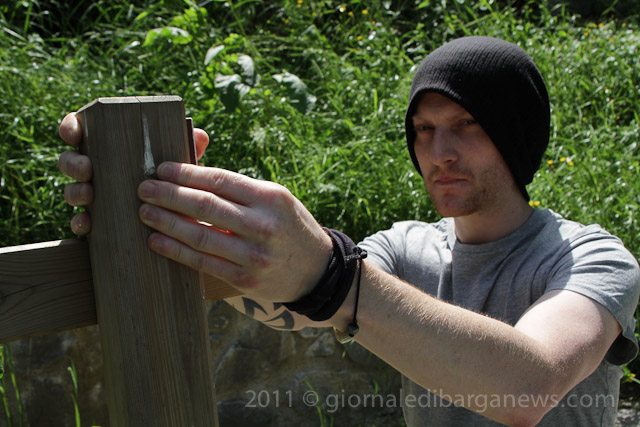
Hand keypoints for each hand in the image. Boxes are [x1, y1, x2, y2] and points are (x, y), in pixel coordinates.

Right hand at [57, 112, 209, 234]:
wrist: (175, 221)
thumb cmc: (171, 182)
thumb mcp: (180, 166)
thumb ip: (187, 150)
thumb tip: (201, 136)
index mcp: (109, 148)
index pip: (82, 131)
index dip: (72, 128)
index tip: (74, 132)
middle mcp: (96, 170)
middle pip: (71, 161)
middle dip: (73, 163)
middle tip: (87, 168)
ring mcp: (93, 196)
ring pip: (72, 190)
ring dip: (75, 192)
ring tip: (89, 195)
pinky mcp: (96, 220)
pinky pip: (80, 221)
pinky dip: (80, 222)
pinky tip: (87, 223)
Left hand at [137, 162, 332, 301]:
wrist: (317, 270)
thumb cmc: (288, 227)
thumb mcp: (276, 198)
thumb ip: (239, 185)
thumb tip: (193, 168)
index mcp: (271, 197)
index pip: (220, 180)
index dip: (186, 174)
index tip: (162, 169)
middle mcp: (264, 225)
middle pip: (206, 206)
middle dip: (169, 195)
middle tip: (144, 188)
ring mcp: (254, 255)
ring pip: (200, 235)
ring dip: (167, 222)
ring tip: (145, 212)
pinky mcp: (245, 280)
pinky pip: (203, 262)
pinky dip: (176, 251)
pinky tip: (157, 240)